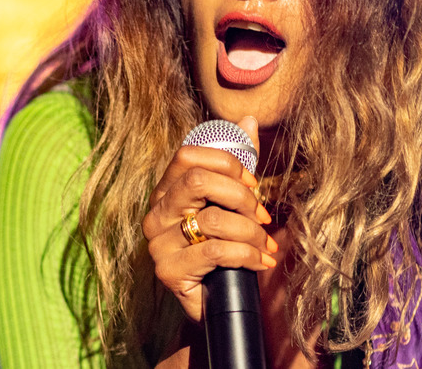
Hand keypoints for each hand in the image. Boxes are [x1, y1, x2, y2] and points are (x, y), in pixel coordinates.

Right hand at [142, 116, 276, 321]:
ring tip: (265, 245)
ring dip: (251, 233)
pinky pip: (217, 251)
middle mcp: (156, 212)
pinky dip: (248, 255)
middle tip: (262, 217)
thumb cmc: (223, 247)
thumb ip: (238, 163)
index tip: (253, 184)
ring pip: (214, 219)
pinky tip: (261, 262)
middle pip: (199, 181)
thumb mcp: (232, 203)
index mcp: (167, 189)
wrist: (215, 302)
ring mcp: (158, 242)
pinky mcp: (168, 270)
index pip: (188, 156)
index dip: (228, 163)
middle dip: (242, 197)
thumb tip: (248, 119)